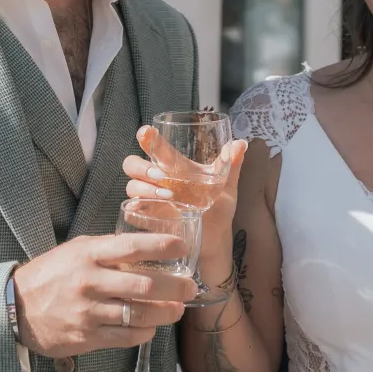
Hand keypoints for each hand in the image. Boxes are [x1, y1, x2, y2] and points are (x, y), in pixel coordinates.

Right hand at [10, 233, 195, 358]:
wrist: (14, 308)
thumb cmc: (51, 275)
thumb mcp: (75, 251)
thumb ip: (107, 249)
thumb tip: (146, 248)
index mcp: (88, 254)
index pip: (131, 246)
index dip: (161, 246)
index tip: (182, 246)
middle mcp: (89, 282)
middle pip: (144, 285)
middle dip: (175, 286)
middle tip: (190, 286)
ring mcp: (88, 312)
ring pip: (139, 314)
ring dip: (166, 312)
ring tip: (177, 309)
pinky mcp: (87, 337)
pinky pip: (126, 336)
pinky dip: (145, 332)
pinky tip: (151, 326)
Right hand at [122, 131, 247, 245]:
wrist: (217, 239)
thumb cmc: (219, 209)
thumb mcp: (227, 185)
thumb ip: (232, 164)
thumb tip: (240, 143)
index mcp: (174, 168)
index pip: (154, 148)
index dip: (146, 138)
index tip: (146, 132)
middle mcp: (158, 181)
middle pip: (132, 164)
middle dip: (141, 167)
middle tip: (160, 175)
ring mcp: (151, 200)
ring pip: (132, 187)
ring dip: (145, 188)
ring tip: (167, 195)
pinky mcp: (149, 219)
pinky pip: (132, 212)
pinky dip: (137, 209)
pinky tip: (149, 211)